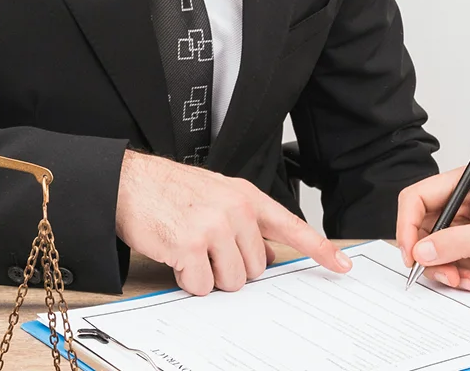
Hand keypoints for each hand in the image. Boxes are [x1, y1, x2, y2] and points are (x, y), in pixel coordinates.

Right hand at [115, 151, 351, 294]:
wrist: (128, 182)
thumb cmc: (169, 190)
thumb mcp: (217, 194)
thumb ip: (246, 221)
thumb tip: (269, 254)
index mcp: (246, 197)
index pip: (291, 226)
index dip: (320, 248)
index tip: (341, 265)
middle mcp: (235, 210)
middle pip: (256, 269)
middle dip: (230, 268)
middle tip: (205, 248)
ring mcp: (213, 227)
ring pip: (232, 281)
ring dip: (210, 277)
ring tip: (190, 251)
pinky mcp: (190, 245)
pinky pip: (202, 286)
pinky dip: (188, 281)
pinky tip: (176, 257)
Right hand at [395, 169, 469, 291]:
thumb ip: (456, 243)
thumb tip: (422, 251)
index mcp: (465, 186)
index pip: (417, 200)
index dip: (408, 227)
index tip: (412, 254)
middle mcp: (466, 206)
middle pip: (427, 233)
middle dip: (438, 259)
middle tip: (450, 277)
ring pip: (445, 255)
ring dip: (459, 273)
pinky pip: (465, 267)